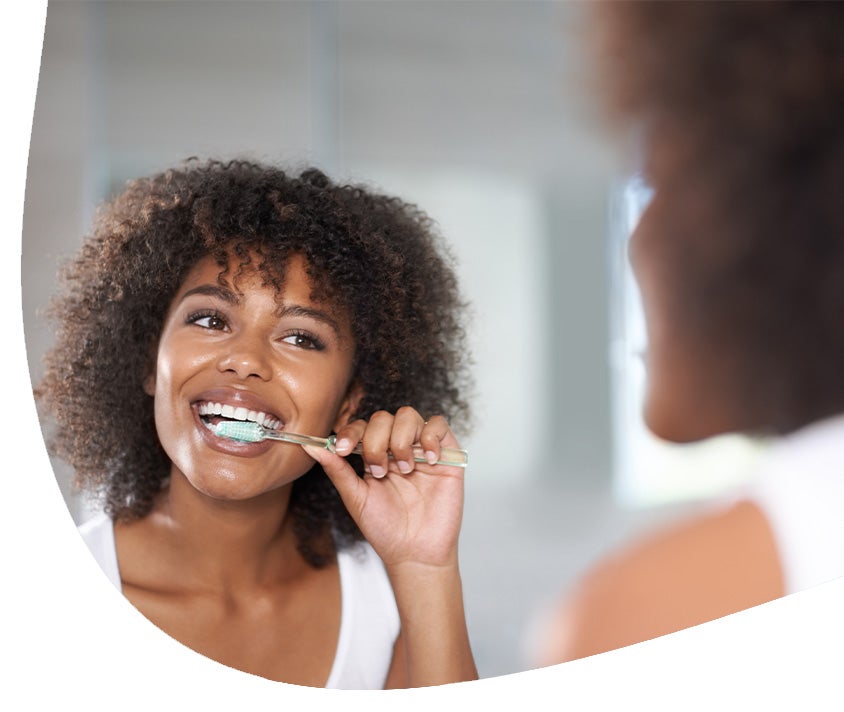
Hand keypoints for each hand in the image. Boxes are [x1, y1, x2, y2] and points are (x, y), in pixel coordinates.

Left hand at [302, 407, 464, 568]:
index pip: (362, 426)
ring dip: (401, 440)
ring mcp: (421, 449)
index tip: (343, 450)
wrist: (415, 553)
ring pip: (408, 416)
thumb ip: (337, 469)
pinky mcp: (447, 454)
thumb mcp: (355, 497)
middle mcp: (397, 447)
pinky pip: (439, 425)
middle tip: (379, 471)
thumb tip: (310, 447)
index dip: (351, 432)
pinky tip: (427, 460)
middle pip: (384, 417)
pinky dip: (430, 437)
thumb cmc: (385, 528)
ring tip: (403, 469)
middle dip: (376, 441)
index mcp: (374, 455)